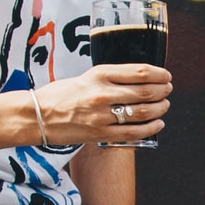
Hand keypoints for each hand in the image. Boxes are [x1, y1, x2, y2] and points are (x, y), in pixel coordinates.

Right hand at [34, 65, 170, 145]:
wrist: (36, 116)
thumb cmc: (61, 94)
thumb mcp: (87, 76)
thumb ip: (113, 77)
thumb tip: (142, 79)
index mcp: (99, 74)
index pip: (140, 71)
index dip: (159, 74)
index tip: (165, 76)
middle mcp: (102, 93)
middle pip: (146, 92)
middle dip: (163, 91)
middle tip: (167, 90)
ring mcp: (102, 115)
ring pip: (143, 112)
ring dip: (160, 108)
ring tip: (164, 105)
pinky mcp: (100, 133)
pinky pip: (133, 132)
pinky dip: (151, 128)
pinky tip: (157, 124)